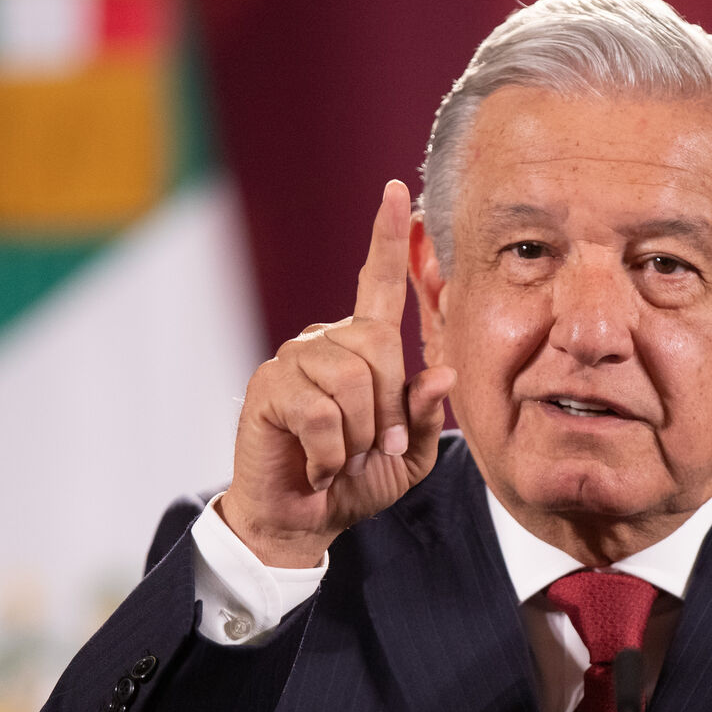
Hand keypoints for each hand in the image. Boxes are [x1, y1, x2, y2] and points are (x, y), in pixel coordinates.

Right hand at [218, 180, 455, 566]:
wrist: (304, 519)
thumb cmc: (356, 481)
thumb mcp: (410, 454)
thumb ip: (426, 414)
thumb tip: (444, 373)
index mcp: (363, 348)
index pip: (377, 281)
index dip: (388, 238)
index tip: (398, 191)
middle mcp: (326, 341)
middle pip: (381, 345)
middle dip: (389, 408)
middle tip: (375, 446)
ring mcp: (293, 359)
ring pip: (352, 381)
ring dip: (359, 435)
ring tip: (342, 455)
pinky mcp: (268, 387)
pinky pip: (321, 412)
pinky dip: (331, 452)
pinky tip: (319, 464)